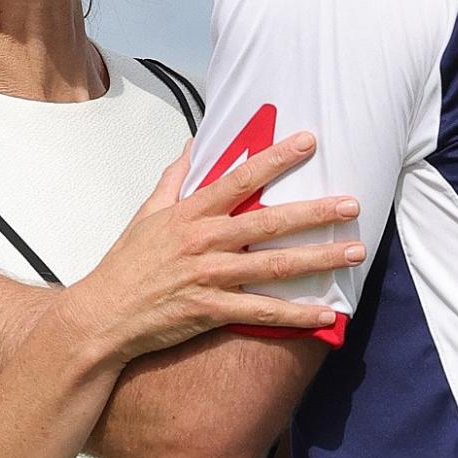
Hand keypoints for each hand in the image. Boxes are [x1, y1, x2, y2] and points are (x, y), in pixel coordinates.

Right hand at [64, 131, 363, 361]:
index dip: (276, 158)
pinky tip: (326, 314)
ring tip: (355, 252)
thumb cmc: (126, 265)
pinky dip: (296, 314)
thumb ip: (174, 178)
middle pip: (270, 221)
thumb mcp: (146, 213)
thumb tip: (195, 145)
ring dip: (319, 259)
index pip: (240, 178)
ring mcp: (209, 277)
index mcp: (191, 213)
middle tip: (353, 203)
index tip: (309, 141)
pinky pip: (262, 312)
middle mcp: (204, 241)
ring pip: (275, 265)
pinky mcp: (211, 311)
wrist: (102, 316)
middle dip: (316, 212)